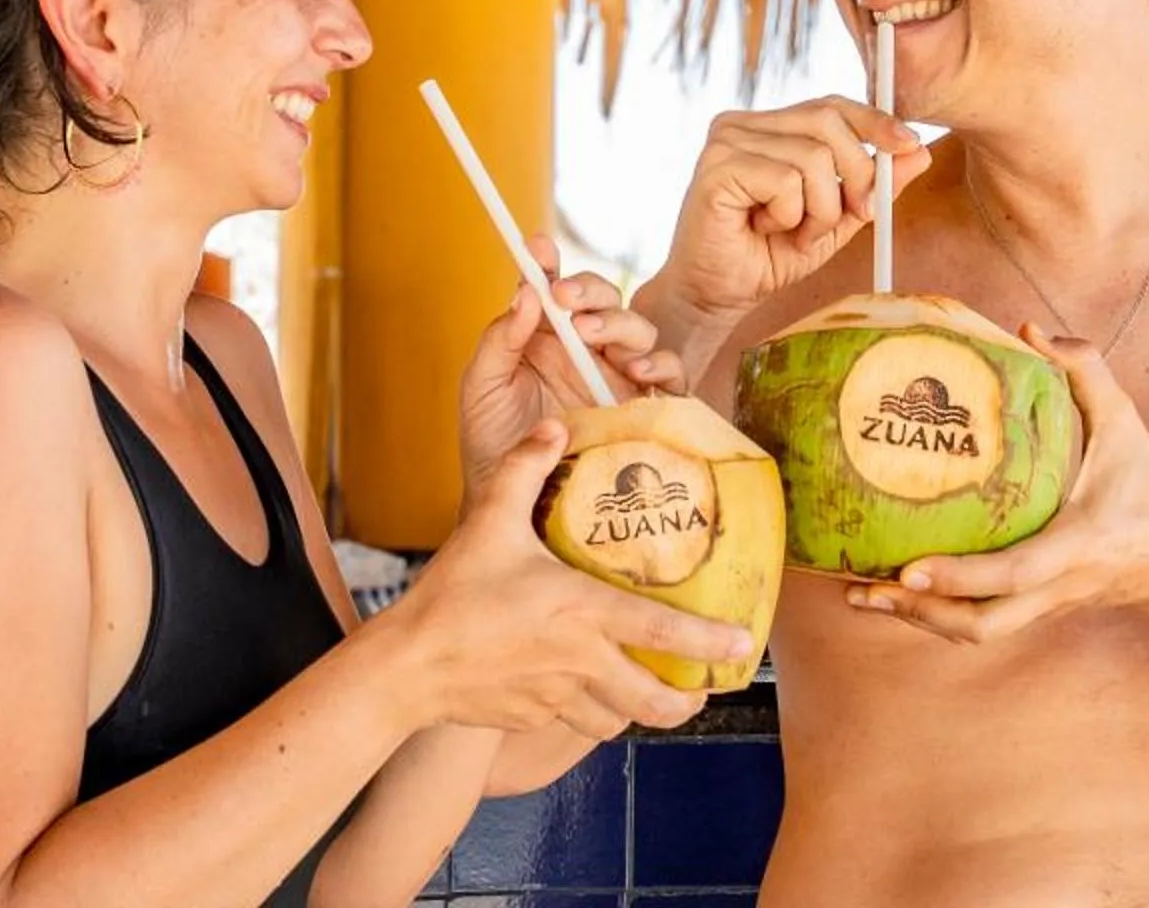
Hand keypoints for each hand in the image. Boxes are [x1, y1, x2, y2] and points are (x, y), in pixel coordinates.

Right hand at [385, 421, 748, 738]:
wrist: (407, 666)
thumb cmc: (451, 594)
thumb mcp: (488, 520)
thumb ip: (525, 469)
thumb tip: (553, 425)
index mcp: (580, 612)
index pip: (662, 632)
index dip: (708, 642)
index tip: (742, 645)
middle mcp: (579, 661)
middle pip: (654, 699)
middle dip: (687, 700)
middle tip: (705, 689)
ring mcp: (557, 696)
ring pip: (619, 720)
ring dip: (642, 712)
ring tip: (655, 696)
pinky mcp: (532, 717)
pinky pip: (577, 722)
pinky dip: (594, 715)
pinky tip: (588, 695)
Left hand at [456, 234, 680, 489]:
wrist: (513, 505)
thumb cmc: (493, 447)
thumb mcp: (482, 389)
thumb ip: (499, 340)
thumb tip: (524, 293)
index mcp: (546, 337)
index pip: (555, 290)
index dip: (549, 264)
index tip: (539, 249)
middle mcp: (585, 351)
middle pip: (604, 301)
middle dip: (589, 291)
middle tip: (565, 299)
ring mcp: (617, 378)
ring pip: (638, 331)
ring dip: (619, 324)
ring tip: (591, 335)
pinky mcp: (642, 409)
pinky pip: (668, 377)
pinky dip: (659, 365)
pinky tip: (634, 370)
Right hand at [648, 98, 928, 335]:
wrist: (717, 296)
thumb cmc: (769, 255)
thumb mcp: (837, 218)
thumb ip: (873, 184)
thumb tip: (920, 151)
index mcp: (768, 126)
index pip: (830, 105)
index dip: (874, 121)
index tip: (910, 144)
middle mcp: (742, 123)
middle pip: (827, 120)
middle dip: (857, 173)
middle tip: (857, 215)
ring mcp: (725, 141)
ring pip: (813, 157)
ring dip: (820, 210)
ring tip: (795, 233)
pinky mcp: (716, 167)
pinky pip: (785, 181)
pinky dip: (791, 215)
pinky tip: (766, 230)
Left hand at [843, 328, 1148, 644]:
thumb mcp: (1126, 422)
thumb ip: (1085, 371)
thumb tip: (1028, 328)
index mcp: (1077, 545)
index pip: (1014, 573)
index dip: (960, 576)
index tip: (910, 568)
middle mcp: (1056, 586)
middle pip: (982, 624)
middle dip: (919, 612)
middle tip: (863, 587)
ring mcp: (1046, 605)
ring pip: (976, 633)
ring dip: (918, 619)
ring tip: (861, 593)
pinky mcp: (1038, 609)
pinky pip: (982, 623)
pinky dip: (937, 613)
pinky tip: (898, 590)